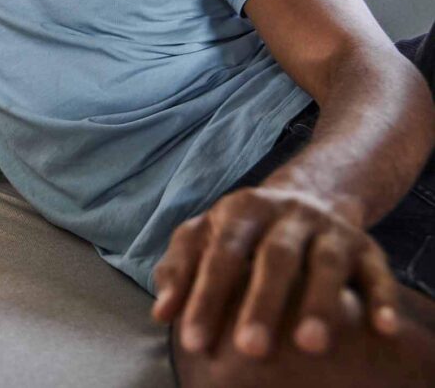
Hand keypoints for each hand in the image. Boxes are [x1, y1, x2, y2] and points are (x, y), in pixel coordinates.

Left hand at [151, 186, 400, 357]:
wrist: (308, 193)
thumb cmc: (243, 231)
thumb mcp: (206, 237)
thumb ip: (181, 270)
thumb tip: (162, 313)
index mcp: (240, 210)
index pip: (219, 255)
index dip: (204, 297)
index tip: (192, 342)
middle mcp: (286, 214)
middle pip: (274, 257)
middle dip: (261, 303)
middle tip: (250, 349)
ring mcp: (328, 228)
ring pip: (325, 262)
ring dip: (319, 302)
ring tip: (310, 345)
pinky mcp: (365, 245)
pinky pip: (377, 270)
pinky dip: (381, 298)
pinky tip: (380, 329)